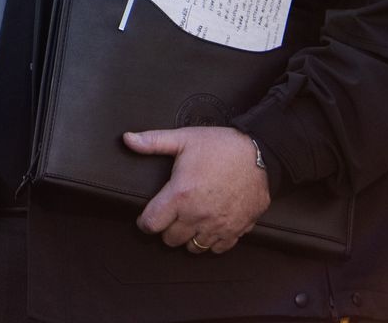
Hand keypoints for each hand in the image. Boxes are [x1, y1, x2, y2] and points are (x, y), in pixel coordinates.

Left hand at [126, 126, 271, 253]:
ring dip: (188, 237)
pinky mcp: (237, 230)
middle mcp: (197, 215)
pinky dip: (211, 242)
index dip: (144, 222)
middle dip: (166, 229)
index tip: (147, 217)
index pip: (151, 224)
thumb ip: (152, 141)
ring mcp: (218, 226)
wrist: (261, 154)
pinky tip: (210, 227)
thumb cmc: (221, 146)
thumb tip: (127, 139)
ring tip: (190, 222)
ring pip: (193, 247)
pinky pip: (217, 249)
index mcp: (180, 195)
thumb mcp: (184, 139)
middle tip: (171, 216)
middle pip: (170, 239)